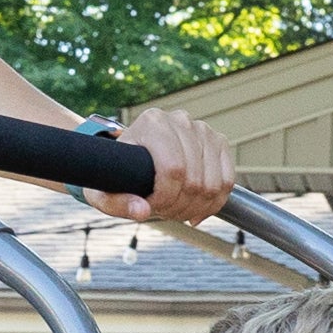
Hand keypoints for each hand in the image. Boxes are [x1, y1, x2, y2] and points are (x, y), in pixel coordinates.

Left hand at [103, 103, 233, 223]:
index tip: (152, 207)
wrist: (137, 156)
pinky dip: (214, 203)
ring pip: (213, 185)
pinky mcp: (219, 142)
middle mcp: (181, 120)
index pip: (173, 169)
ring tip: (177, 211)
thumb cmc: (120, 173)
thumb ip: (117, 203)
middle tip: (164, 213)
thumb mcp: (104, 191)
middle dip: (179, 207)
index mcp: (153, 123)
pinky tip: (197, 210)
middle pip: (194, 180)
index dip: (165, 199)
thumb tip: (142, 212)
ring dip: (196, 208)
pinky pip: (228, 181)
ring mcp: (203, 130)